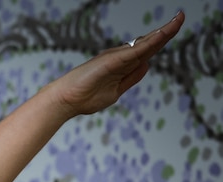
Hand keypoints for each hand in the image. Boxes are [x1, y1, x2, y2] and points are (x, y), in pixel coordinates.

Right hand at [46, 11, 183, 116]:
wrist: (65, 100)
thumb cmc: (84, 97)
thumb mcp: (115, 91)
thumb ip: (131, 78)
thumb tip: (146, 65)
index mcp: (122, 66)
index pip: (146, 51)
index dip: (160, 40)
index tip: (173, 28)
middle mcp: (119, 58)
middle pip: (148, 43)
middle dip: (166, 32)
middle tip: (180, 17)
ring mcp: (115, 58)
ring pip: (145, 44)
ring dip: (163, 33)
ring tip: (178, 20)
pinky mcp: (112, 61)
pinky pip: (136, 50)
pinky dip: (151, 42)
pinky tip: (163, 33)